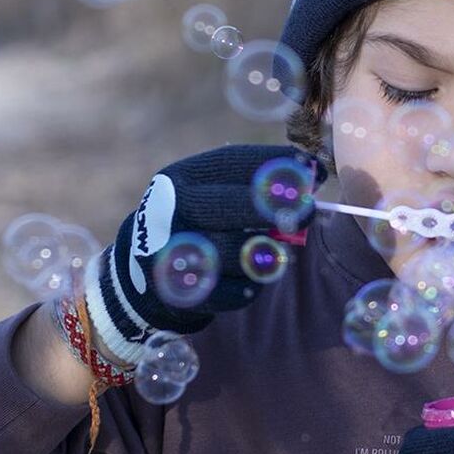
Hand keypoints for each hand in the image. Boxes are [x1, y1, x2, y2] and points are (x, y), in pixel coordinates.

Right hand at [85, 144, 322, 364]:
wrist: (141, 273)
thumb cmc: (198, 224)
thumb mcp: (213, 193)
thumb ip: (255, 183)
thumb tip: (312, 172)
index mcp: (183, 178)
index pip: (232, 162)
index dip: (275, 162)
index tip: (313, 169)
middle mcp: (171, 209)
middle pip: (231, 205)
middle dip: (277, 207)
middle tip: (309, 213)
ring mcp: (171, 250)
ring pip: (236, 251)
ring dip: (266, 254)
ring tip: (276, 254)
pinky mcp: (177, 290)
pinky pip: (230, 292)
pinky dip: (248, 289)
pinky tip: (251, 283)